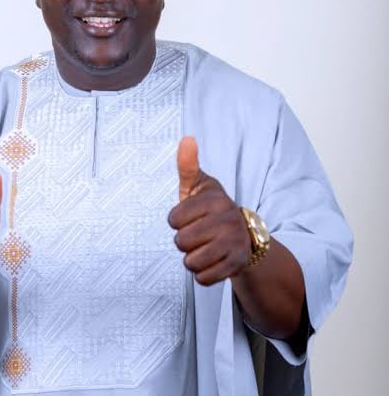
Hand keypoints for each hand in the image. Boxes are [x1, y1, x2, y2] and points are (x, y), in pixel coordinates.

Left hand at [168, 137, 250, 285]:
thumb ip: (187, 165)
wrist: (244, 235)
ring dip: (192, 258)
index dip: (177, 221)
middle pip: (181, 242)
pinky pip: (203, 279)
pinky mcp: (237, 265)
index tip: (190, 216)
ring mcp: (234, 243)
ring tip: (204, 247)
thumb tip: (187, 138)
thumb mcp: (198, 185)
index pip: (173, 219)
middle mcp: (227, 219)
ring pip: (191, 262)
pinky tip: (212, 261)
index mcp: (214, 199)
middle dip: (184, 241)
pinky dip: (202, 274)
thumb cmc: (210, 208)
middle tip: (199, 233)